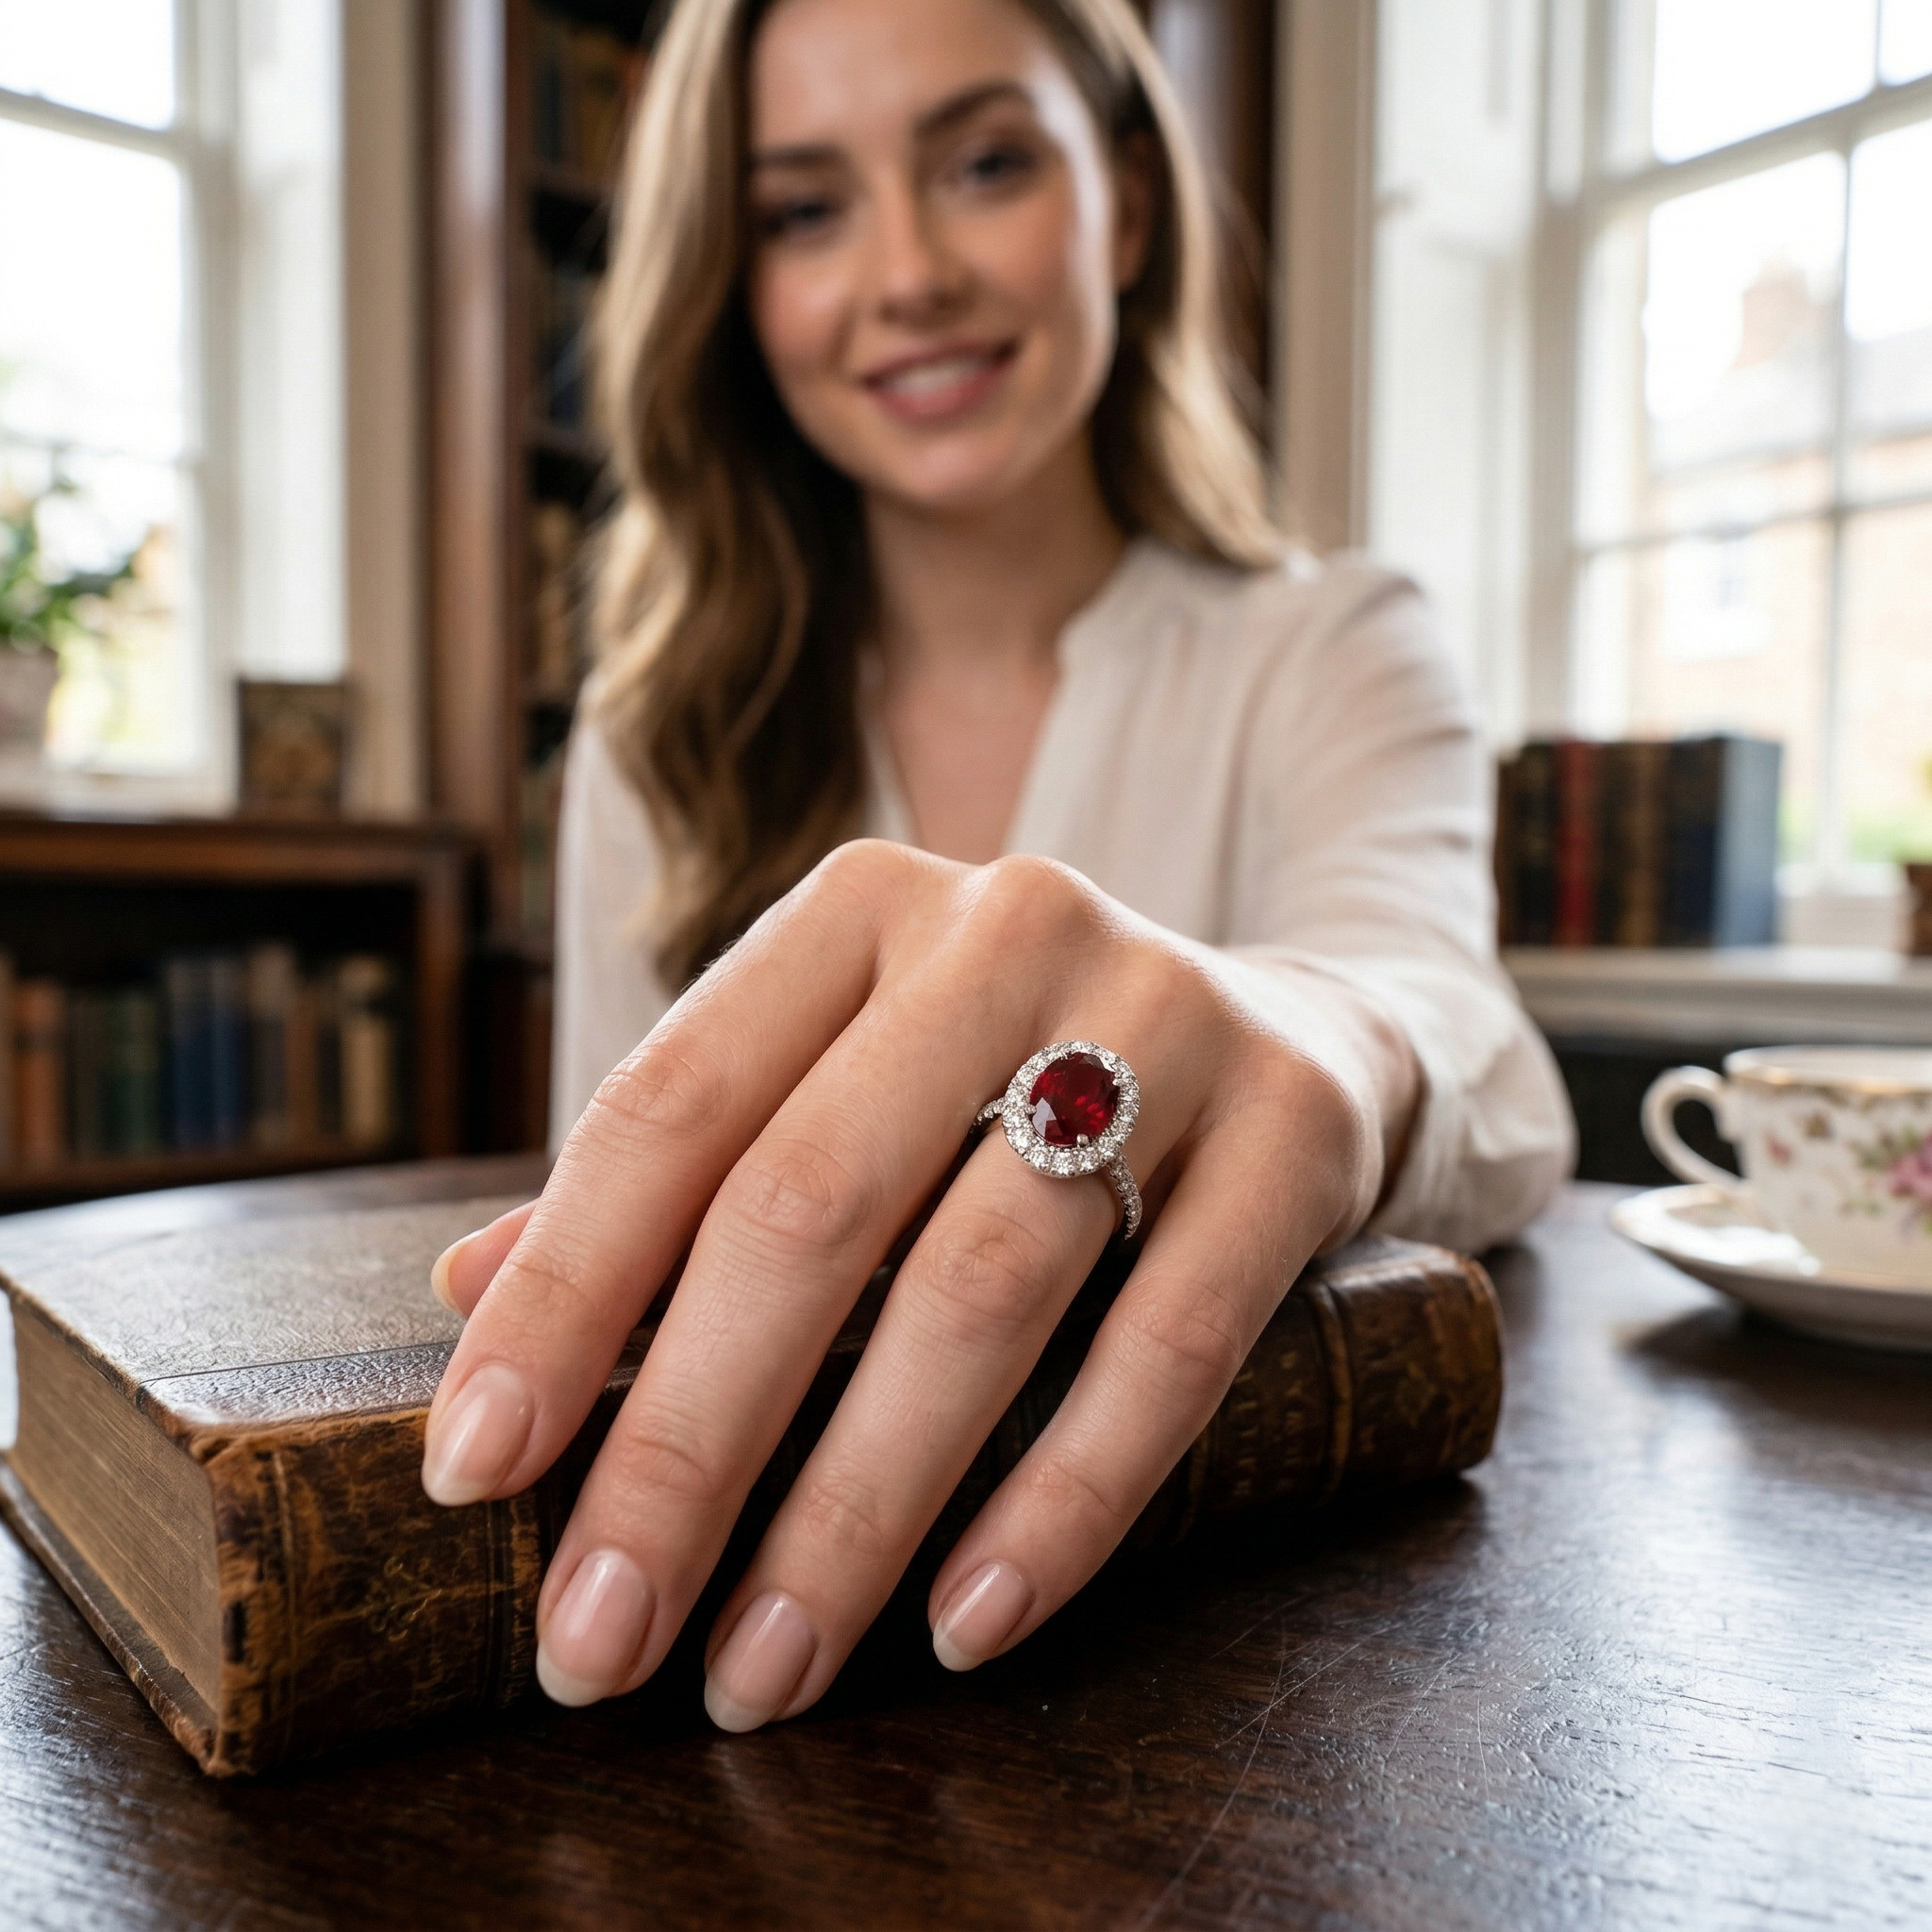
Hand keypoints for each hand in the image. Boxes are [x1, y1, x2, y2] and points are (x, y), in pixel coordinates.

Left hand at [422, 841, 1416, 1730]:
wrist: (1288, 1032)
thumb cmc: (1009, 1081)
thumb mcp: (842, 1082)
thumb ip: (682, 1175)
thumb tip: (470, 1289)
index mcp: (859, 910)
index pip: (671, 1104)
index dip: (563, 1295)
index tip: (474, 1475)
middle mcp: (1006, 929)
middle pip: (811, 1206)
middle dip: (685, 1445)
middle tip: (600, 1639)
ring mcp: (1167, 1016)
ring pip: (982, 1285)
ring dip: (854, 1508)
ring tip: (763, 1667)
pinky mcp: (1295, 1126)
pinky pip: (1173, 1340)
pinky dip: (1064, 1497)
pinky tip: (969, 1619)